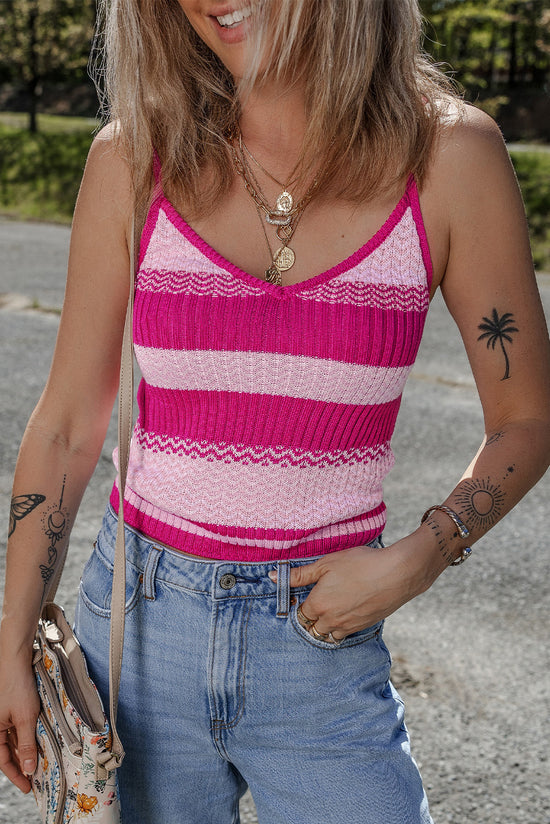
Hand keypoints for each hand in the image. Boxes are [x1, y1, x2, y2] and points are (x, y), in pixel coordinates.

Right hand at [0, 657, 39, 792]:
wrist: (15, 658)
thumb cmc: (16, 685)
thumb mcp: (24, 717)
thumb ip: (25, 744)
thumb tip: (28, 769)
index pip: (2, 761)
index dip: (16, 775)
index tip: (29, 787)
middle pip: (8, 752)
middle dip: (21, 765)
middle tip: (37, 778)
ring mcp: (3, 717)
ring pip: (14, 740)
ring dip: (25, 751)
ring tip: (41, 763)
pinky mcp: (11, 708)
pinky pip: (18, 728)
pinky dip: (27, 737)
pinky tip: (39, 742)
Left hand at [272, 529, 444, 641]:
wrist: (397, 573)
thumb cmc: (360, 564)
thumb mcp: (326, 563)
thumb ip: (299, 574)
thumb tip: (273, 578)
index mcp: (318, 605)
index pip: (299, 615)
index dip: (299, 606)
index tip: (302, 597)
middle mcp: (330, 620)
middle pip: (311, 629)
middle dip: (309, 620)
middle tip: (314, 606)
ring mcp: (348, 626)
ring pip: (327, 636)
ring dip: (324, 628)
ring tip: (328, 612)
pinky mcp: (363, 627)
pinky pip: (344, 635)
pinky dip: (340, 629)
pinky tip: (345, 614)